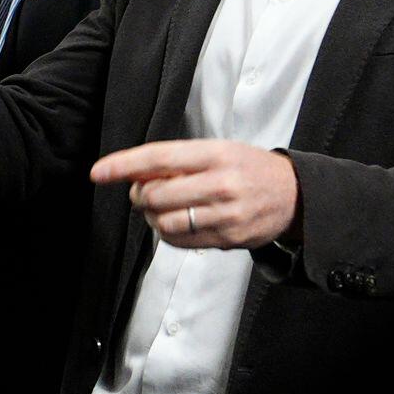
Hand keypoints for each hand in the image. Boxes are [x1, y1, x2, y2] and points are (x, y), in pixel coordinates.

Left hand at [91, 138, 298, 249]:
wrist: (294, 195)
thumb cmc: (248, 169)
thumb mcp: (219, 151)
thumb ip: (179, 161)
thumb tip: (134, 173)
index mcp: (217, 154)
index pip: (159, 158)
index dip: (124, 165)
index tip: (98, 172)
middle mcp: (221, 183)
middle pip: (155, 194)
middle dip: (139, 194)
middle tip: (143, 192)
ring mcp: (225, 214)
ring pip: (163, 221)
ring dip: (151, 217)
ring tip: (161, 208)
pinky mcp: (228, 239)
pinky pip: (179, 241)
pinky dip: (166, 233)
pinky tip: (174, 222)